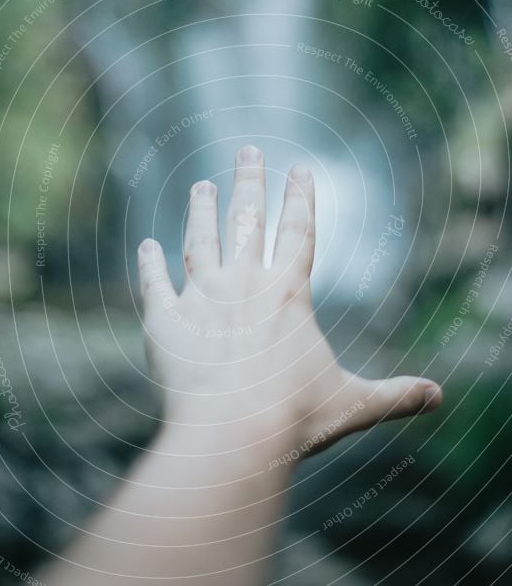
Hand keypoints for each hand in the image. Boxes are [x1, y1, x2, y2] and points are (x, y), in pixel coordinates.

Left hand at [138, 145, 441, 458]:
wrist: (231, 435)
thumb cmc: (294, 418)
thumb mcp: (353, 404)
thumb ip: (394, 396)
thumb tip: (440, 398)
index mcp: (287, 294)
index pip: (298, 232)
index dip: (300, 198)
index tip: (299, 168)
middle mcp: (242, 284)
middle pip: (247, 220)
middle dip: (249, 182)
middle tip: (247, 150)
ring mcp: (200, 299)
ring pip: (200, 241)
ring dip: (201, 211)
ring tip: (201, 185)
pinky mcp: (165, 323)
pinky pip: (155, 285)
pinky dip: (149, 266)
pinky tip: (146, 246)